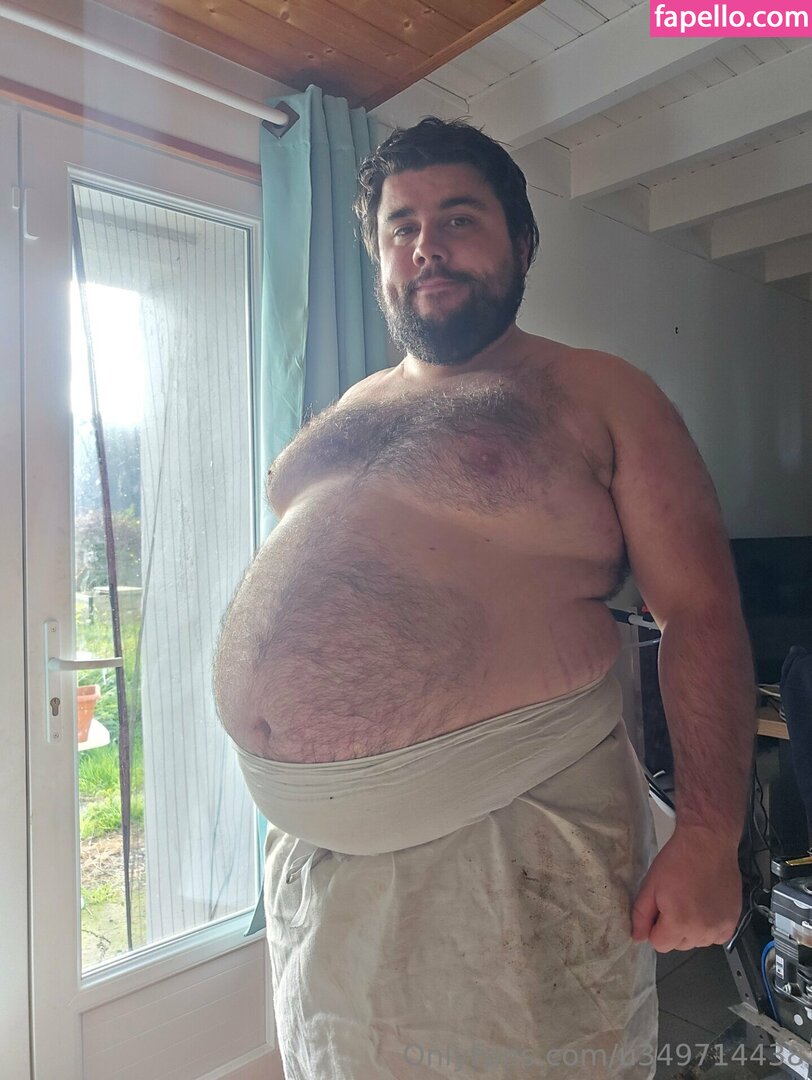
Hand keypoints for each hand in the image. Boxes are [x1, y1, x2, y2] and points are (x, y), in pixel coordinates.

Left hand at [631, 826, 741, 951]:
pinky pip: (716, 937)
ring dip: (692, 929)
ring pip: (698, 942)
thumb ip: (641, 915)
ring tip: (690, 902)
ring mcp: (720, 928)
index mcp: (678, 923)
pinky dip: (710, 928)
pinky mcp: (732, 921)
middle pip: (679, 945)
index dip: (655, 927)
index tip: (658, 910)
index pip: (660, 944)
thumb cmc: (678, 860)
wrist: (708, 843)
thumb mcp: (650, 884)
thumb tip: (638, 937)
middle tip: (674, 902)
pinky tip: (705, 907)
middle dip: (673, 929)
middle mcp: (702, 931)